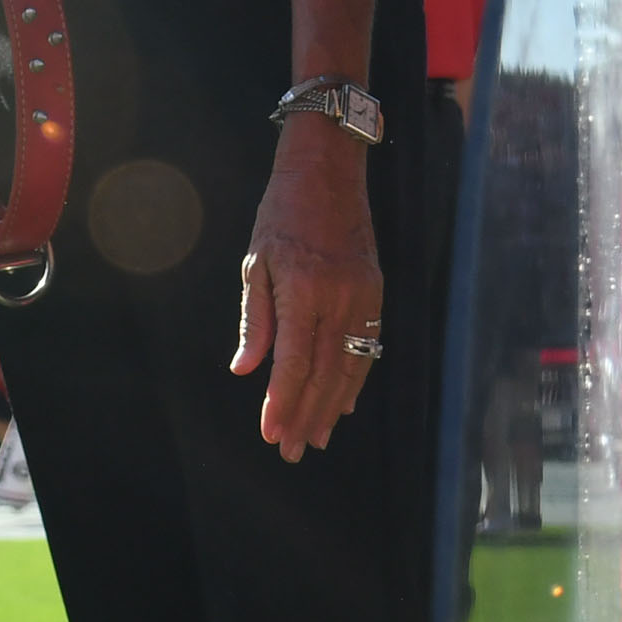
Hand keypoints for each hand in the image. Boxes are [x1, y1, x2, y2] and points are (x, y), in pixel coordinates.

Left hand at [225, 121, 383, 460]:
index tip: (271, 434)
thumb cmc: (282, 214)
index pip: (294, 364)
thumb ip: (255, 320)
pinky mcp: (375, 293)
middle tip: (291, 450)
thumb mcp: (256, 262)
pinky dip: (356, 380)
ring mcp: (362, 297)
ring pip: (350, 368)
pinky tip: (343, 403)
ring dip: (332, 408)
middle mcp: (338, 299)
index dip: (283, 404)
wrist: (329, 171)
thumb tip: (246, 370)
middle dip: (306, 417)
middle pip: (324, 375)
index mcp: (302, 291)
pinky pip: (368, 348)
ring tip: (315, 437)